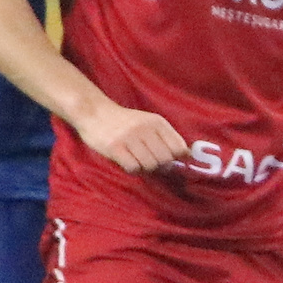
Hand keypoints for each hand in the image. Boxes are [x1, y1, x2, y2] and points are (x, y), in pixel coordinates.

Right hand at [73, 104, 187, 174]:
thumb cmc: (125, 122)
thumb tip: (187, 156)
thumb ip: (167, 137)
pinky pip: (133, 168)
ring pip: (150, 165)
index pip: (179, 147)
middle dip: (161, 166)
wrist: (95, 113)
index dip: (178, 159)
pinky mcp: (115, 147)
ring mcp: (130, 138)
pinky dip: (133, 169)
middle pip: (165, 159)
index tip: (172, 161)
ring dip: (146, 168)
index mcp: (157, 122)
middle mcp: (145, 128)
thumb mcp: (148, 122)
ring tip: (138, 161)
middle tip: (152, 163)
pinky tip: (128, 162)